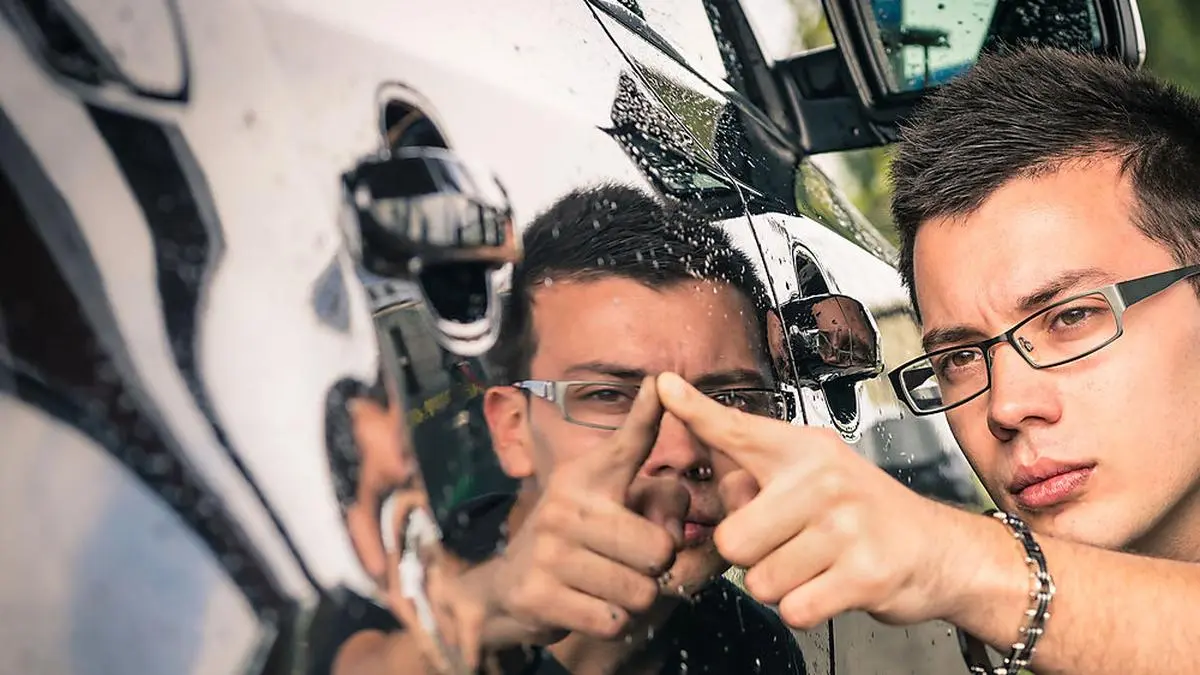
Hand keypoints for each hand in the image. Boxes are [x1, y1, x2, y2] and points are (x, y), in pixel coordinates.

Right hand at [453, 377, 689, 654]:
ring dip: (634, 600)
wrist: (507, 588)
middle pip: (660, 549)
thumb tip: (676, 528)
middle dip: (657, 569)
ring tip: (608, 586)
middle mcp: (565, 505)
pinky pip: (614, 621)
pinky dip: (614, 623)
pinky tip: (590, 607)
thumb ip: (659, 506)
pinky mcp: (538, 594)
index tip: (660, 380)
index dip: (647, 413)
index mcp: (587, 477)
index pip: (629, 442)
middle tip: (630, 564)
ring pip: (640, 592)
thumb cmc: (578, 543)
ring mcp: (548, 550)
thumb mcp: (610, 510)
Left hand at [657, 372, 971, 629]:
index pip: (735, 429)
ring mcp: (845, 525)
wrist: (936, 549)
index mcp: (802, 451)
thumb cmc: (862, 513)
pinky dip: (806, 608)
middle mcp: (822, 479)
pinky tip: (829, 585)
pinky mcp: (864, 573)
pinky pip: (794, 608)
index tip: (664, 386)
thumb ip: (757, 473)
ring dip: (781, 585)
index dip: (694, 411)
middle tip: (786, 544)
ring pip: (761, 582)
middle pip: (733, 540)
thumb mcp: (813, 474)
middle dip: (750, 557)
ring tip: (814, 563)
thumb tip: (706, 461)